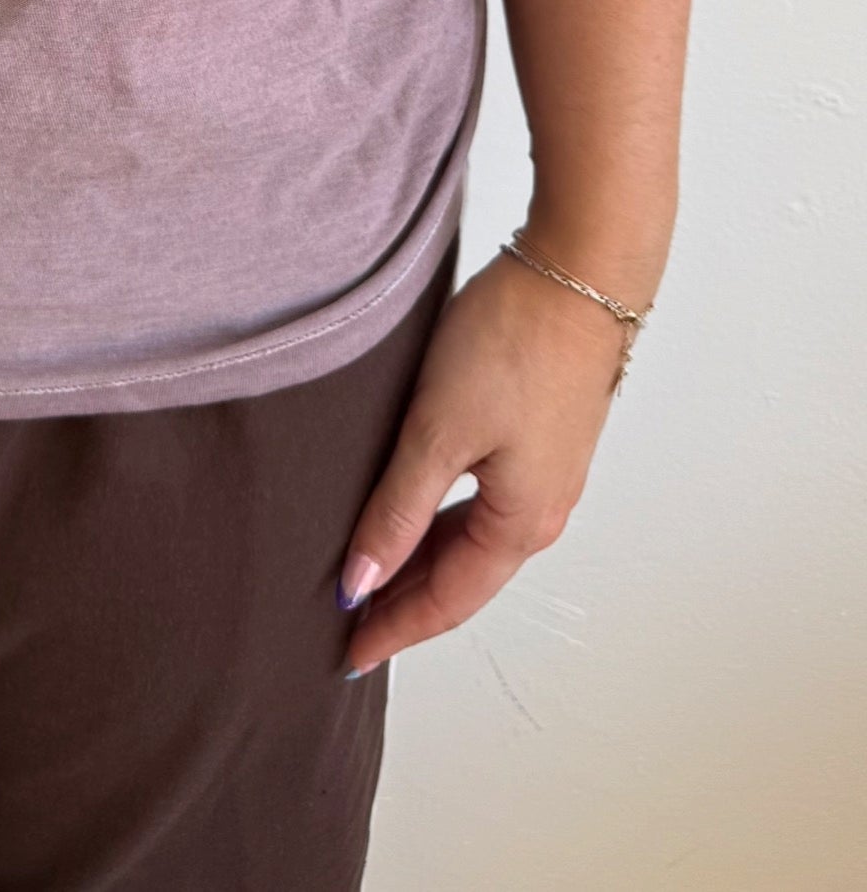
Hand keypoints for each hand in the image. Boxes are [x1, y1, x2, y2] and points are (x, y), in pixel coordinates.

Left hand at [337, 247, 636, 673]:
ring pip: (474, 539)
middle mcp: (542, 509)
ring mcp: (547, 472)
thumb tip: (361, 584)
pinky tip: (413, 504)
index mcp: (521, 522)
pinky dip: (442, 518)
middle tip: (346, 619)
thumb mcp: (438, 429)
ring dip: (423, 558)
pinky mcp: (541, 434)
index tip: (345, 655)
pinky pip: (485, 502)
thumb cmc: (514, 341)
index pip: (445, 601)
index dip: (393, 629)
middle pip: (462, 576)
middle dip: (405, 601)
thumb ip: (398, 509)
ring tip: (370, 568)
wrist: (580, 269)